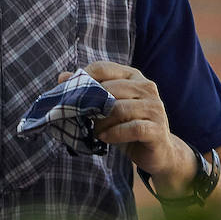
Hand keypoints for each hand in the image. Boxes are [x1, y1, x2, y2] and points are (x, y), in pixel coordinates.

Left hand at [60, 60, 194, 194]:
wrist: (158, 152)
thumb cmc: (127, 126)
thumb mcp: (107, 107)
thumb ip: (88, 90)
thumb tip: (62, 76)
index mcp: (133, 76)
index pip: (104, 68)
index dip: (83, 78)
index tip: (69, 93)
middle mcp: (147, 87)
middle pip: (110, 89)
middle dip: (91, 104)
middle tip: (81, 118)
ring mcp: (154, 107)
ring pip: (119, 109)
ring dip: (101, 122)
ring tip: (94, 131)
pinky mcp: (157, 128)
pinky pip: (132, 128)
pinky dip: (114, 134)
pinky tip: (104, 138)